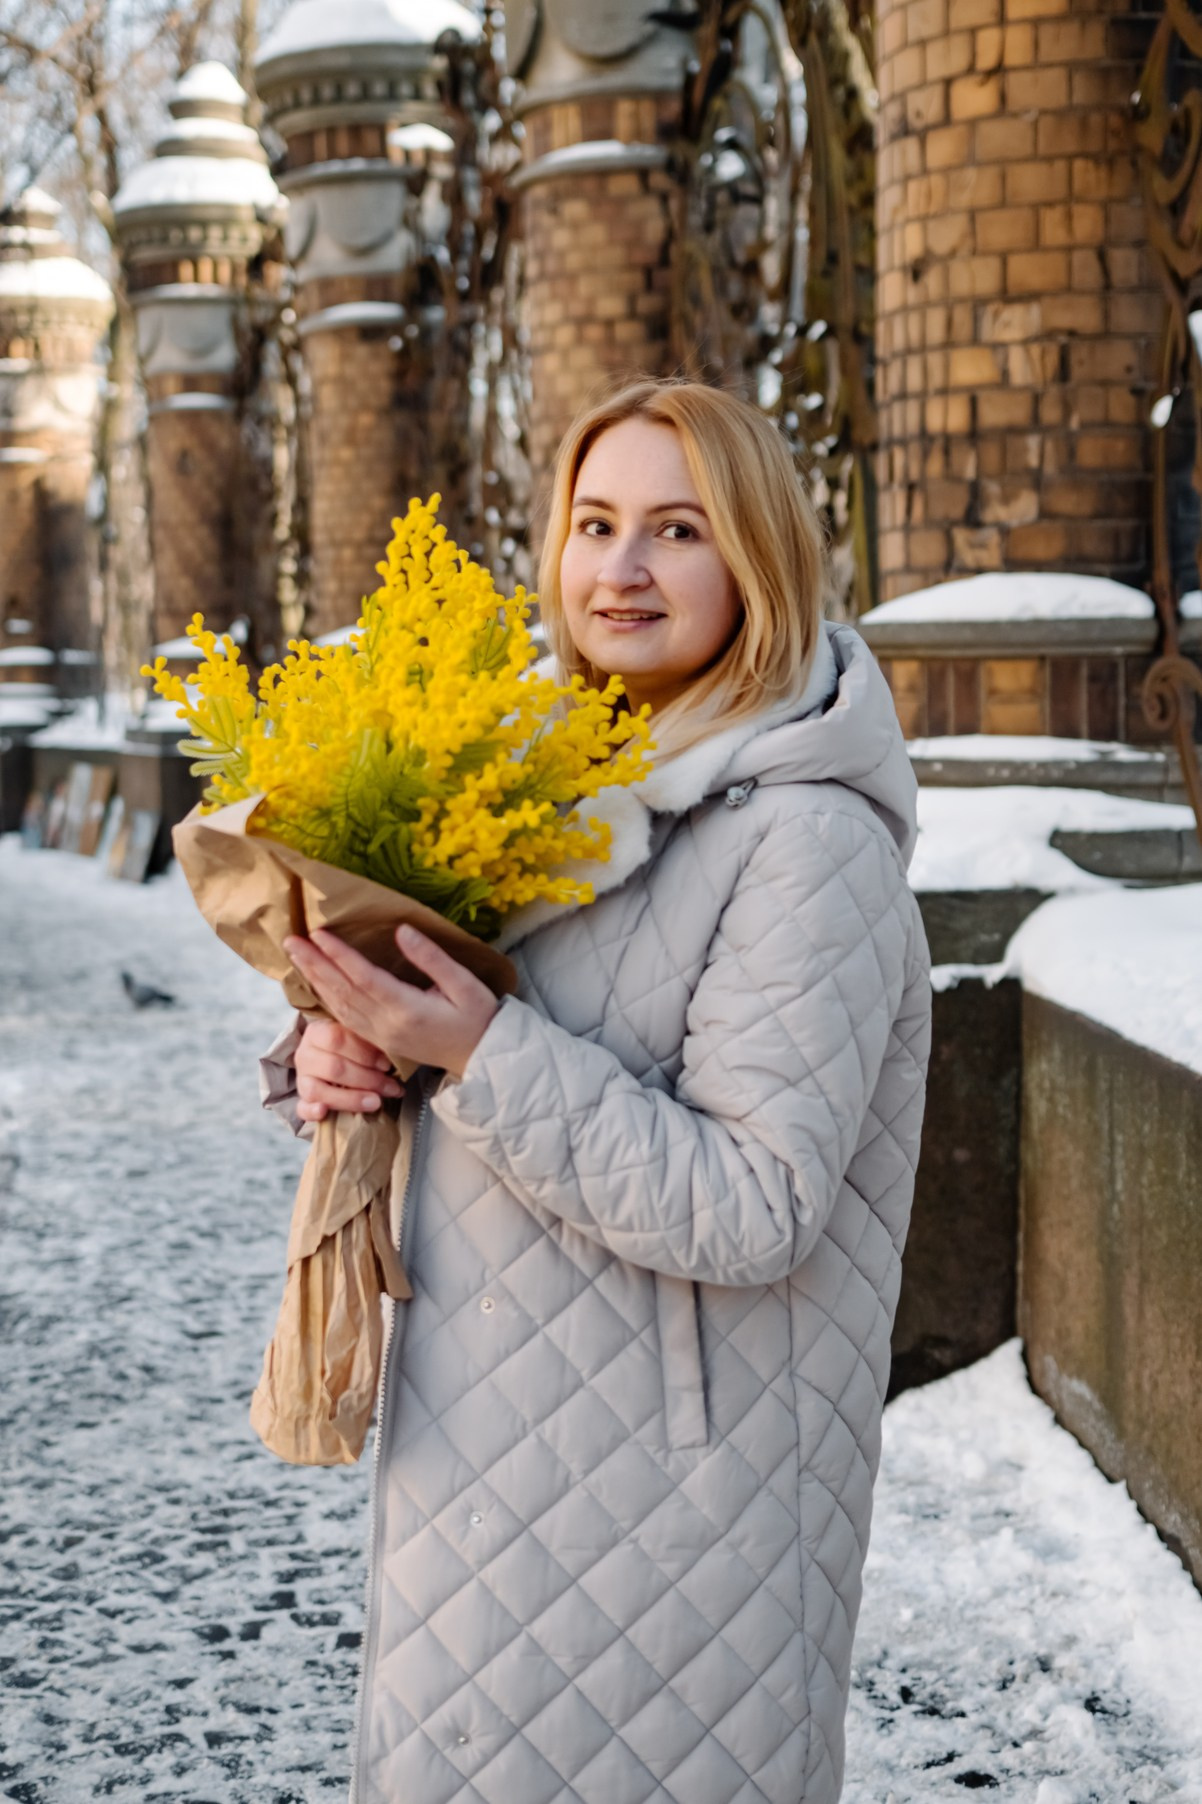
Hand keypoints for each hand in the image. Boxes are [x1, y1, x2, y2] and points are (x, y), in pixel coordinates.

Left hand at [283, 924, 499, 1084]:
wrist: (483, 1060)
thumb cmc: (479, 1018)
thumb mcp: (465, 984)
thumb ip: (432, 958)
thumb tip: (401, 930)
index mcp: (407, 1009)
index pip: (363, 977)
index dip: (338, 954)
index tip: (318, 933)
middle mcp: (387, 1025)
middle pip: (342, 991)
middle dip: (314, 964)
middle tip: (290, 940)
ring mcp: (380, 1036)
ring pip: (339, 1006)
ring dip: (315, 979)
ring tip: (296, 956)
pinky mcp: (380, 1041)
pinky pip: (345, 1018)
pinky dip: (326, 998)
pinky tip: (316, 982)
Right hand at [294, 1018, 401, 1124]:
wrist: (337, 1062)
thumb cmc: (356, 1048)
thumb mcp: (361, 1038)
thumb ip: (370, 1041)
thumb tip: (394, 1051)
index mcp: (318, 1032)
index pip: (336, 1038)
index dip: (364, 1052)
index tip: (387, 1064)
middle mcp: (305, 1054)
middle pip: (333, 1067)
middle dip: (367, 1079)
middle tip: (392, 1087)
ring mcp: (302, 1079)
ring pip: (317, 1090)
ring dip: (350, 1098)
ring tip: (376, 1102)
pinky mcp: (302, 1101)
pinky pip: (302, 1108)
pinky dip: (312, 1112)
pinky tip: (324, 1112)